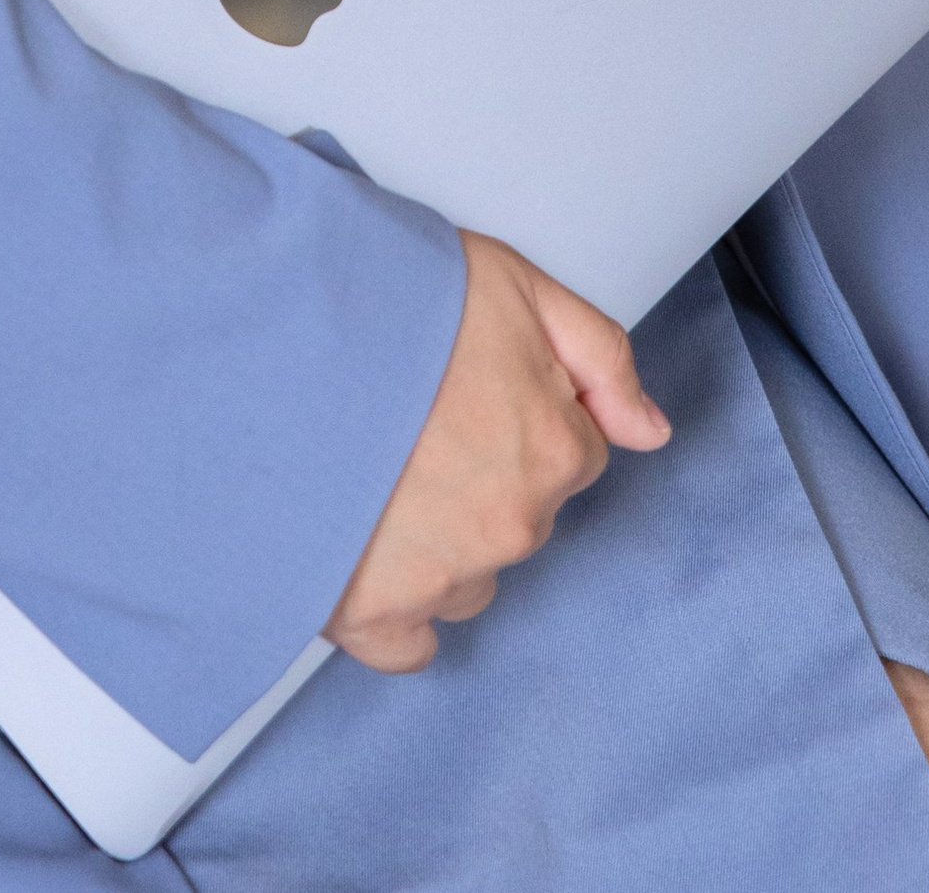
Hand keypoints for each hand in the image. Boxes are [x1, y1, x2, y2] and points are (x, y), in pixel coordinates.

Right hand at [324, 230, 669, 672]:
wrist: (276, 341)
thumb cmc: (388, 305)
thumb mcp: (516, 286)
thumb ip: (601, 357)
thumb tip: (652, 432)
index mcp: (552, 451)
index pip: (574, 452)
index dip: (525, 412)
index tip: (474, 388)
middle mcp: (509, 527)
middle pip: (523, 515)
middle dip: (485, 473)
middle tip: (420, 418)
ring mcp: (441, 578)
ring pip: (471, 576)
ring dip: (443, 536)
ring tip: (380, 468)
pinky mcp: (371, 615)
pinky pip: (411, 643)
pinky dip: (399, 609)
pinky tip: (372, 550)